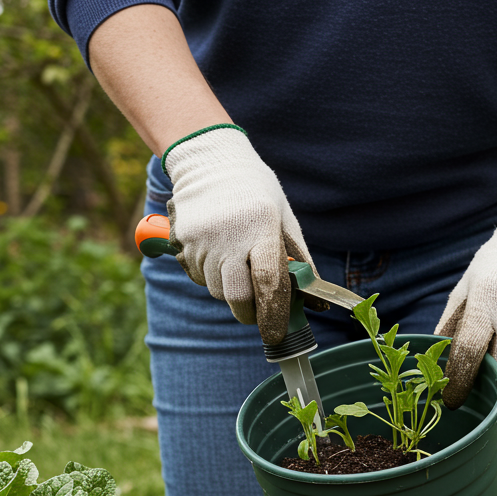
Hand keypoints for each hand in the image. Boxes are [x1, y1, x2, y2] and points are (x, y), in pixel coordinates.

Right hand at [163, 125, 313, 344]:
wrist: (209, 162)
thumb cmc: (255, 191)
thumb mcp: (283, 217)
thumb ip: (299, 258)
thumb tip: (314, 300)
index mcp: (261, 227)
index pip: (268, 281)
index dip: (273, 313)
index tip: (276, 333)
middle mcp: (230, 236)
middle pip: (238, 296)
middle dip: (249, 312)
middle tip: (256, 311)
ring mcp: (203, 240)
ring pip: (217, 290)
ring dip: (230, 290)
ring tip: (236, 262)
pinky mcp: (183, 242)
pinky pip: (198, 276)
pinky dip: (210, 275)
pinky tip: (217, 252)